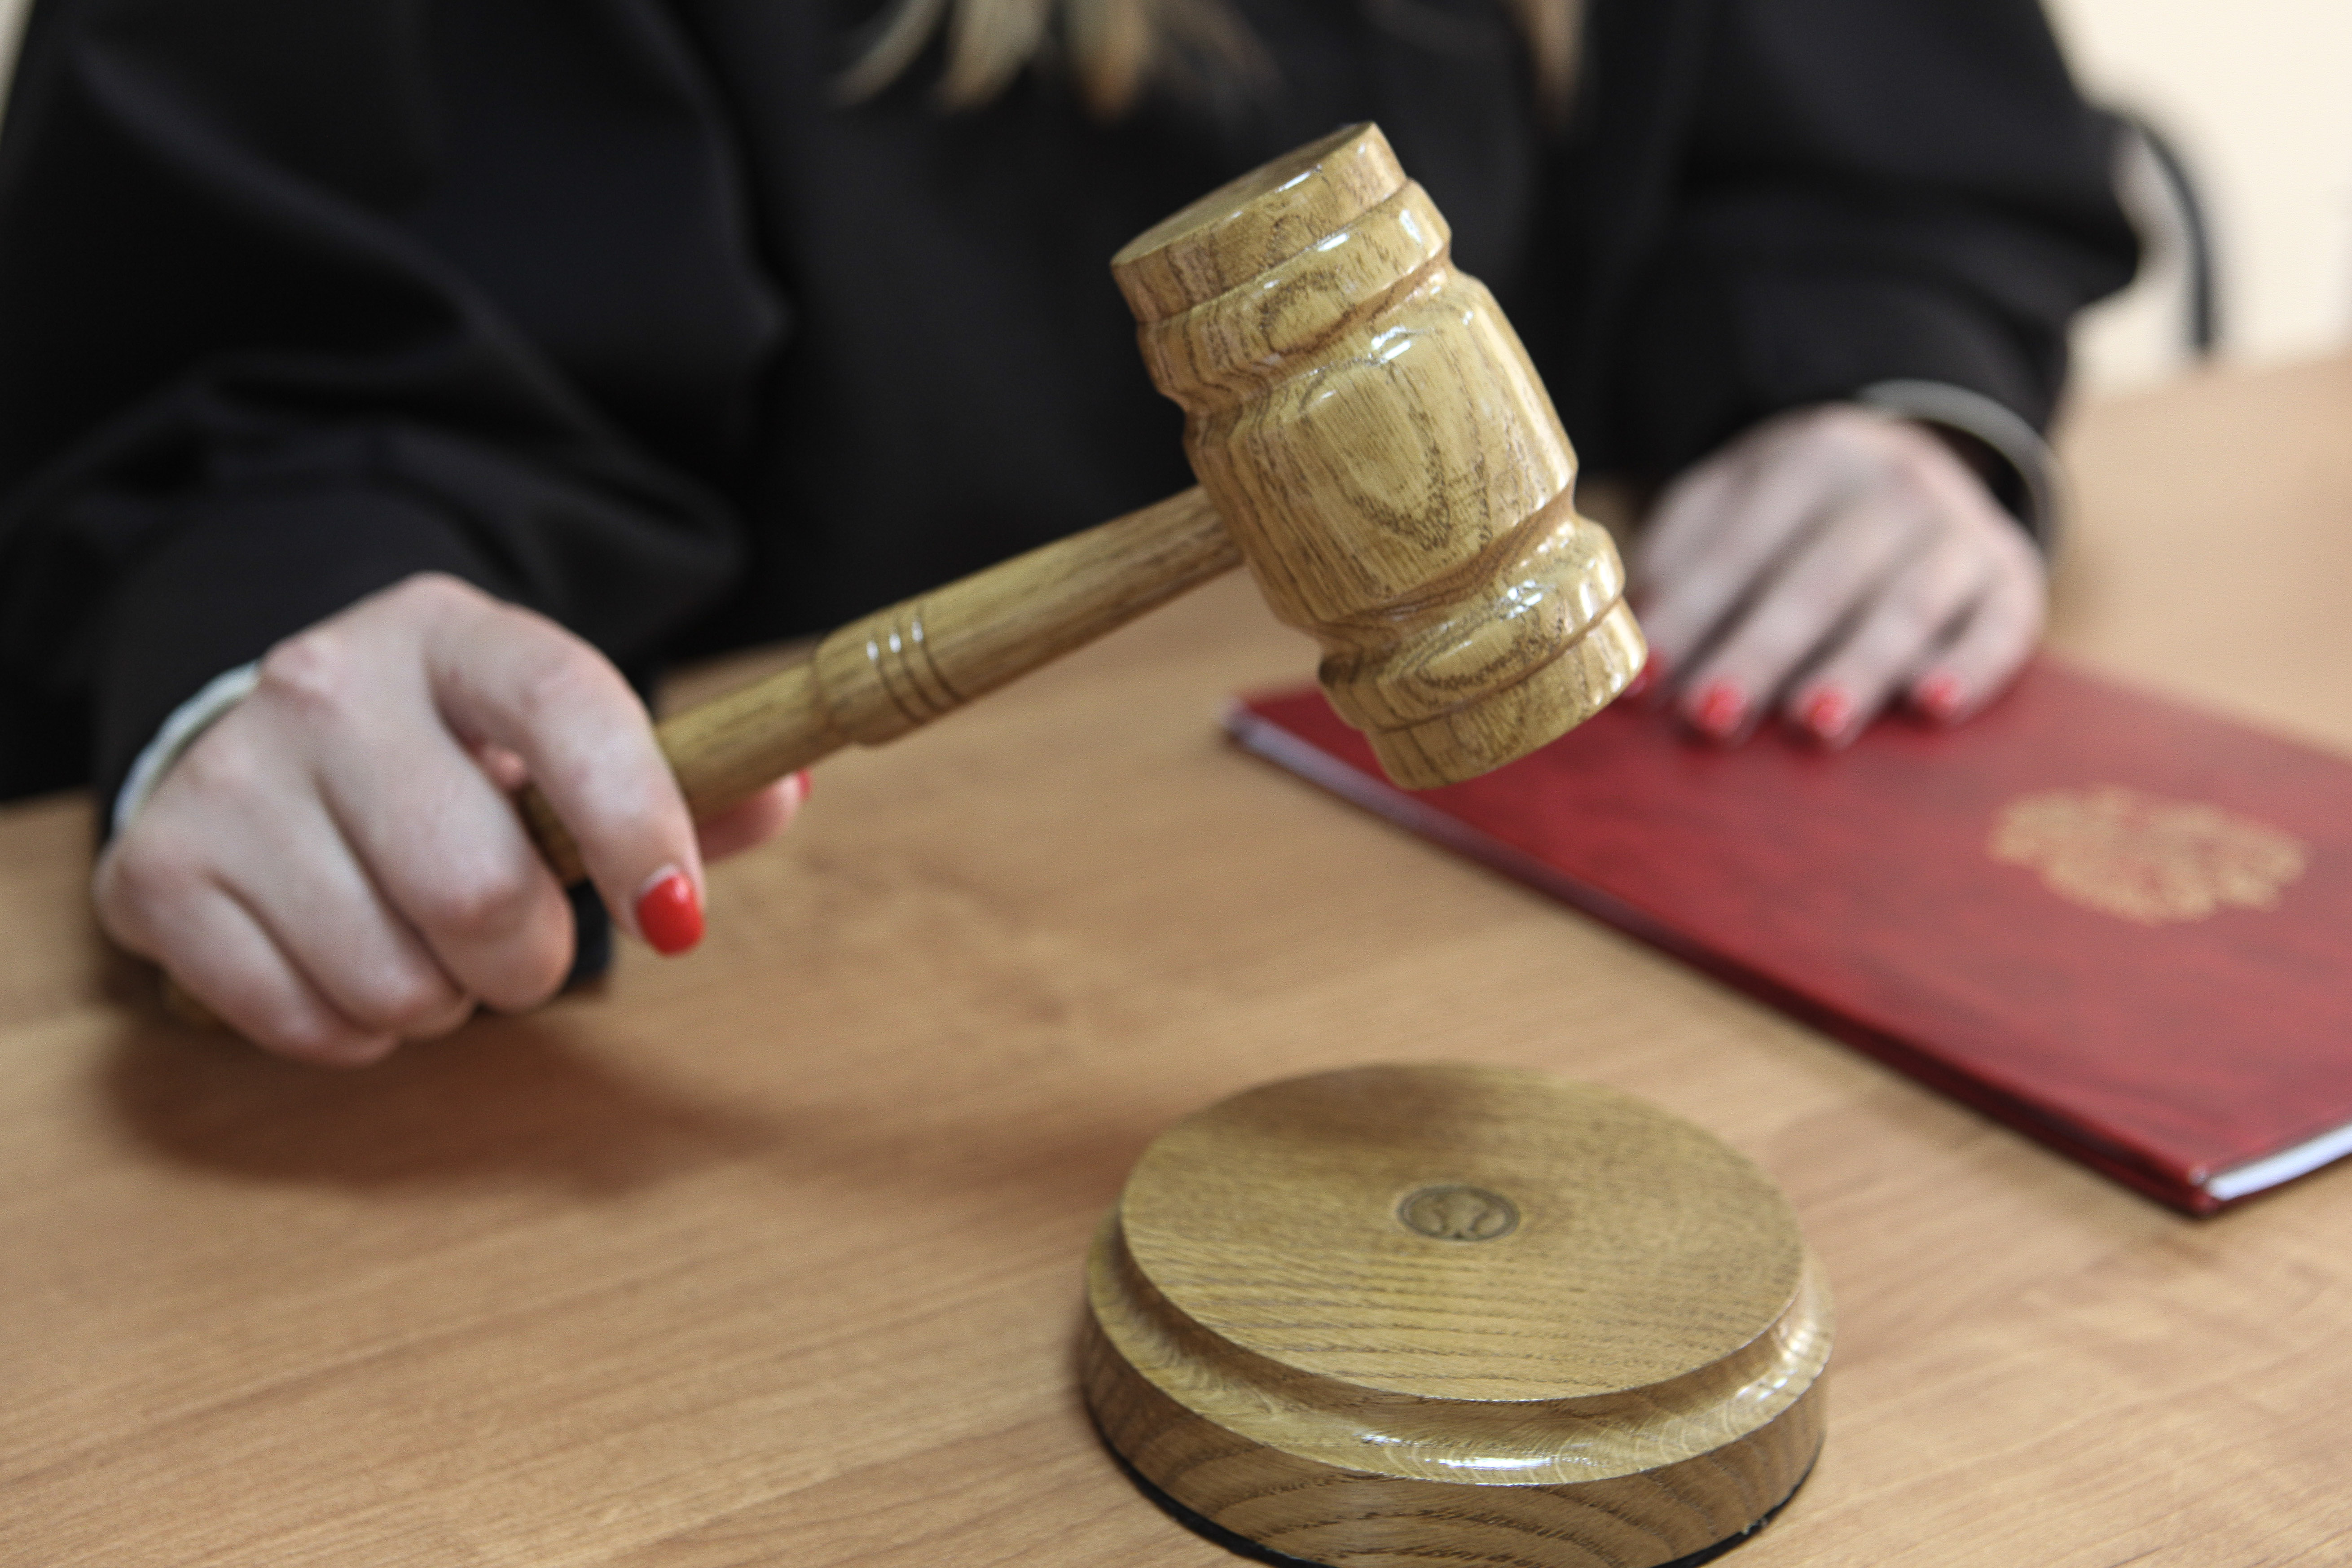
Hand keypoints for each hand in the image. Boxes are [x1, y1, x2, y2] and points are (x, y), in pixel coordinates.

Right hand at [94, 574, 803, 1065]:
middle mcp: (329, 684)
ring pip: (392, 977)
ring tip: (426, 946)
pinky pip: (302, 1022)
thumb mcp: (561, 743)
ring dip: (441, 1001)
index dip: (639, 823)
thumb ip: (684, 780)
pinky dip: (353, 1031)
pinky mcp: (157, 871)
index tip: (677, 918)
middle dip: (529, 960)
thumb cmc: (452, 761)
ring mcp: (230, 774)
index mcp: (455, 635)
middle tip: (520, 947)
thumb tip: (785, 788)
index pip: (568, 709)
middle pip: (477, 887)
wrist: (266, 741)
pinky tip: (348, 964)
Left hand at [1629, 404, 2045, 744]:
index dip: (1688, 616)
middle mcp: (1894, 484)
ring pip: (1906, 605)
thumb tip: (1630, 639)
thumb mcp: (1728, 501)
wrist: (1915, 463)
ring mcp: (1960, 530)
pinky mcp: (2012, 577)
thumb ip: (1679, 560)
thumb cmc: (1793, 512)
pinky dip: (1971, 667)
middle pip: (1817, 581)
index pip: (1738, 547)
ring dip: (1858, 667)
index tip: (1645, 680)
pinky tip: (1933, 707)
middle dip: (1761, 652)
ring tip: (1813, 724)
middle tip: (1711, 717)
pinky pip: (2000, 626)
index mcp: (1810, 458)